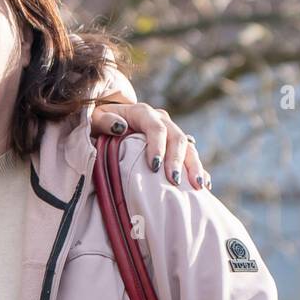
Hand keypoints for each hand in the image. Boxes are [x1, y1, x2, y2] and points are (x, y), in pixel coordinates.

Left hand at [90, 101, 209, 192]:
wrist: (107, 123)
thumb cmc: (98, 124)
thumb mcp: (94, 119)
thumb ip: (104, 121)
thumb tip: (120, 126)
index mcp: (142, 113)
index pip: (156, 127)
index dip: (158, 146)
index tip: (154, 167)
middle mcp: (160, 120)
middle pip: (177, 138)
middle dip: (178, 160)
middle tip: (175, 182)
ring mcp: (170, 132)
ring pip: (188, 147)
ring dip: (194, 166)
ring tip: (198, 186)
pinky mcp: (173, 146)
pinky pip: (190, 157)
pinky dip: (197, 170)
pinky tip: (204, 186)